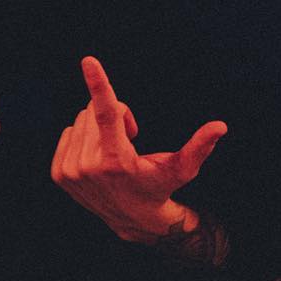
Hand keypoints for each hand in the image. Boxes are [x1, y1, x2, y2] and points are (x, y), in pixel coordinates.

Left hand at [51, 57, 225, 241]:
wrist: (132, 220)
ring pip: (80, 120)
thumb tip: (221, 126)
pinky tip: (96, 158)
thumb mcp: (181, 170)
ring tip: (113, 151)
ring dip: (98, 129)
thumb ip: (199, 147)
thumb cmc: (160, 187)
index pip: (107, 114)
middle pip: (94, 111)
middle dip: (114, 117)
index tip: (88, 60)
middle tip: (129, 140)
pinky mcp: (59, 173)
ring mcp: (71, 171)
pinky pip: (68, 132)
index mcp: (118, 161)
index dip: (99, 85)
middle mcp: (89, 166)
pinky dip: (83, 139)